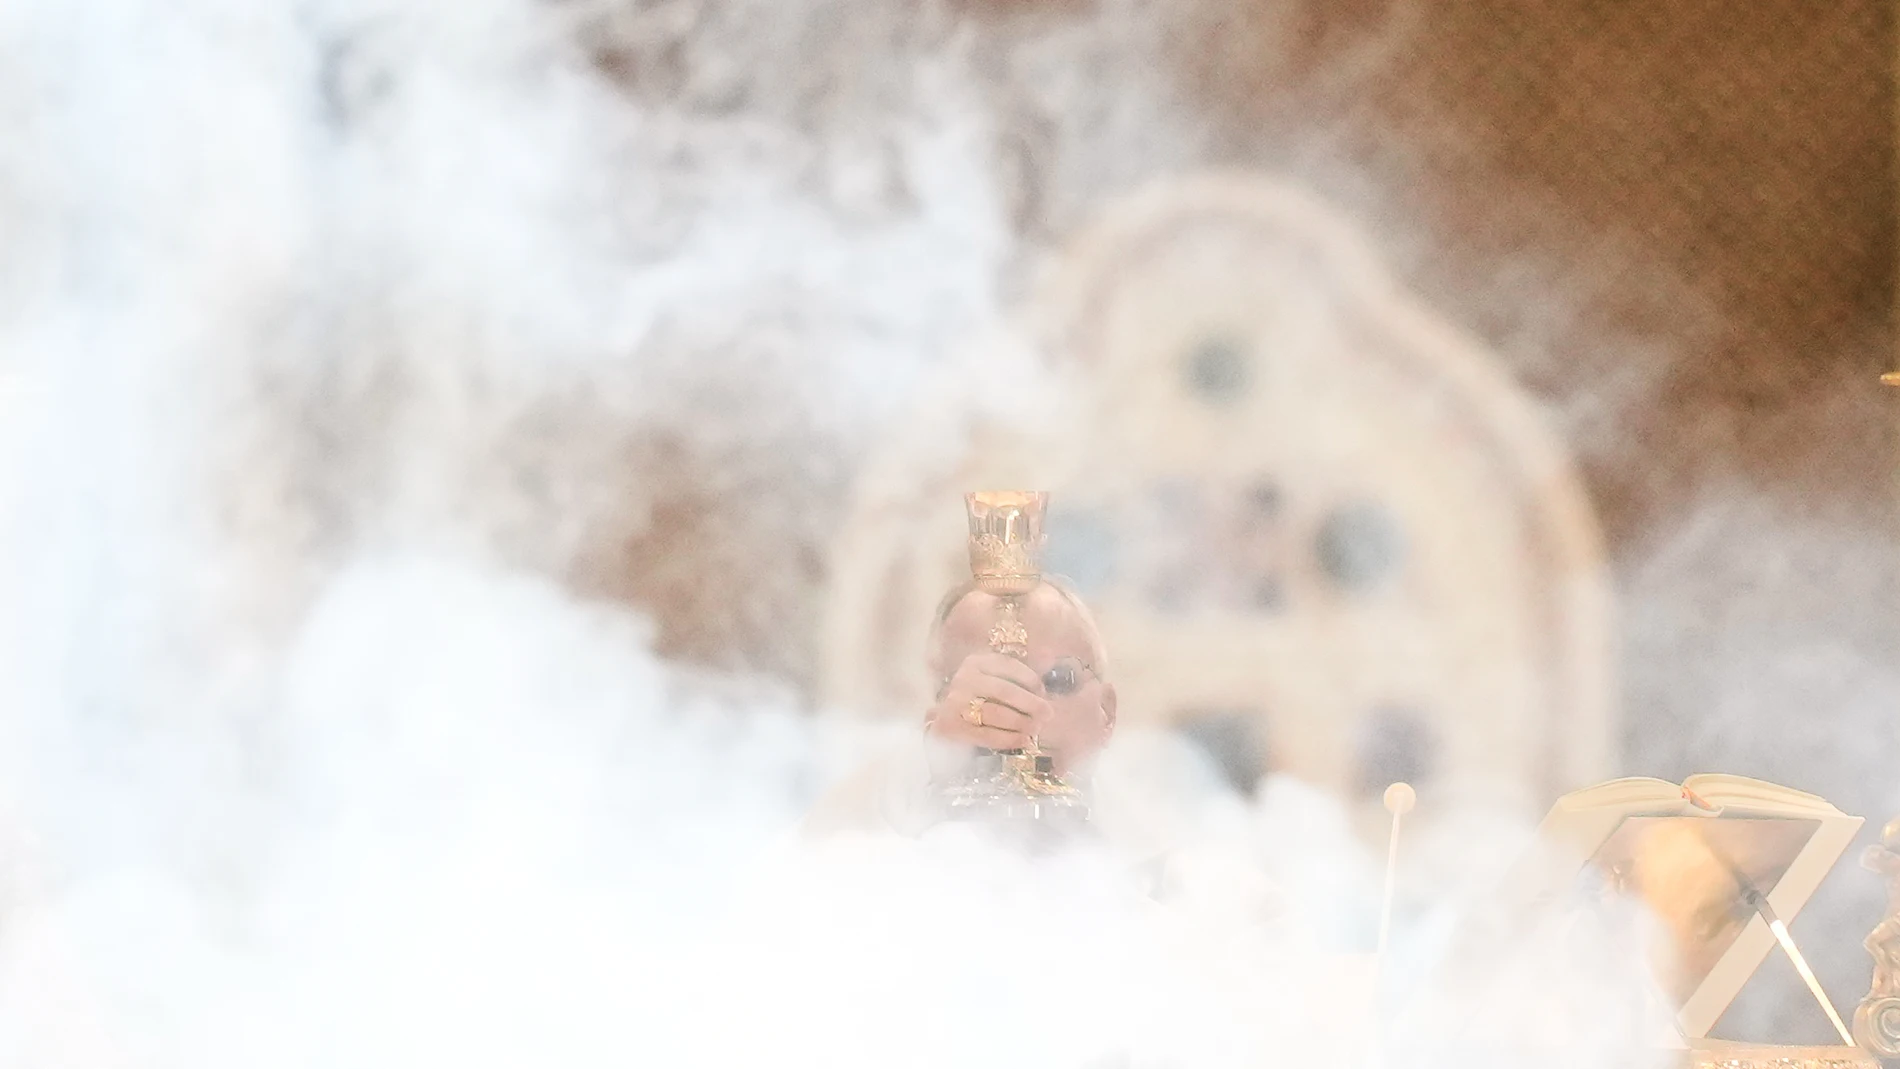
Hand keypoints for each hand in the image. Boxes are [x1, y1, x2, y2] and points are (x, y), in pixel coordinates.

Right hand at [925, 652, 1051, 751]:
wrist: (944, 719)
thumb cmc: (978, 697)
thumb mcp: (995, 679)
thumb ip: (1019, 673)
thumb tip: (1049, 656)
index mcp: (976, 662)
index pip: (1008, 666)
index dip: (1030, 679)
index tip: (1043, 691)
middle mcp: (964, 679)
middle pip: (1005, 690)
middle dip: (1031, 703)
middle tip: (1048, 713)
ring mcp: (955, 703)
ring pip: (996, 713)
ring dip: (1022, 722)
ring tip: (1036, 728)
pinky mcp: (952, 727)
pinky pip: (987, 735)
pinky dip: (1009, 739)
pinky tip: (1023, 740)